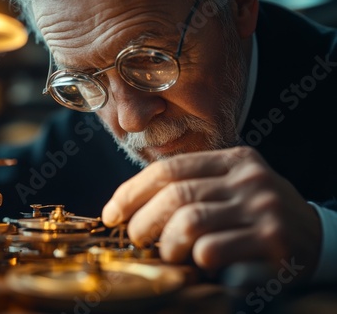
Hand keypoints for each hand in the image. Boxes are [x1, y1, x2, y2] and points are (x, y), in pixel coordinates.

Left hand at [102, 146, 320, 276]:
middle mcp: (249, 178)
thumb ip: (190, 189)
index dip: (132, 192)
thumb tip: (128, 206)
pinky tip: (201, 265)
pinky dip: (195, 261)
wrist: (313, 239)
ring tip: (169, 254)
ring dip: (168, 244)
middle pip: (175, 194)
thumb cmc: (255, 217)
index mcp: (233, 160)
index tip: (111, 213)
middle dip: (143, 221)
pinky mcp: (271, 241)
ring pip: (189, 221)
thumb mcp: (228, 190)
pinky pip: (211, 250)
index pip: (169, 169)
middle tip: (136, 239)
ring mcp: (262, 208)